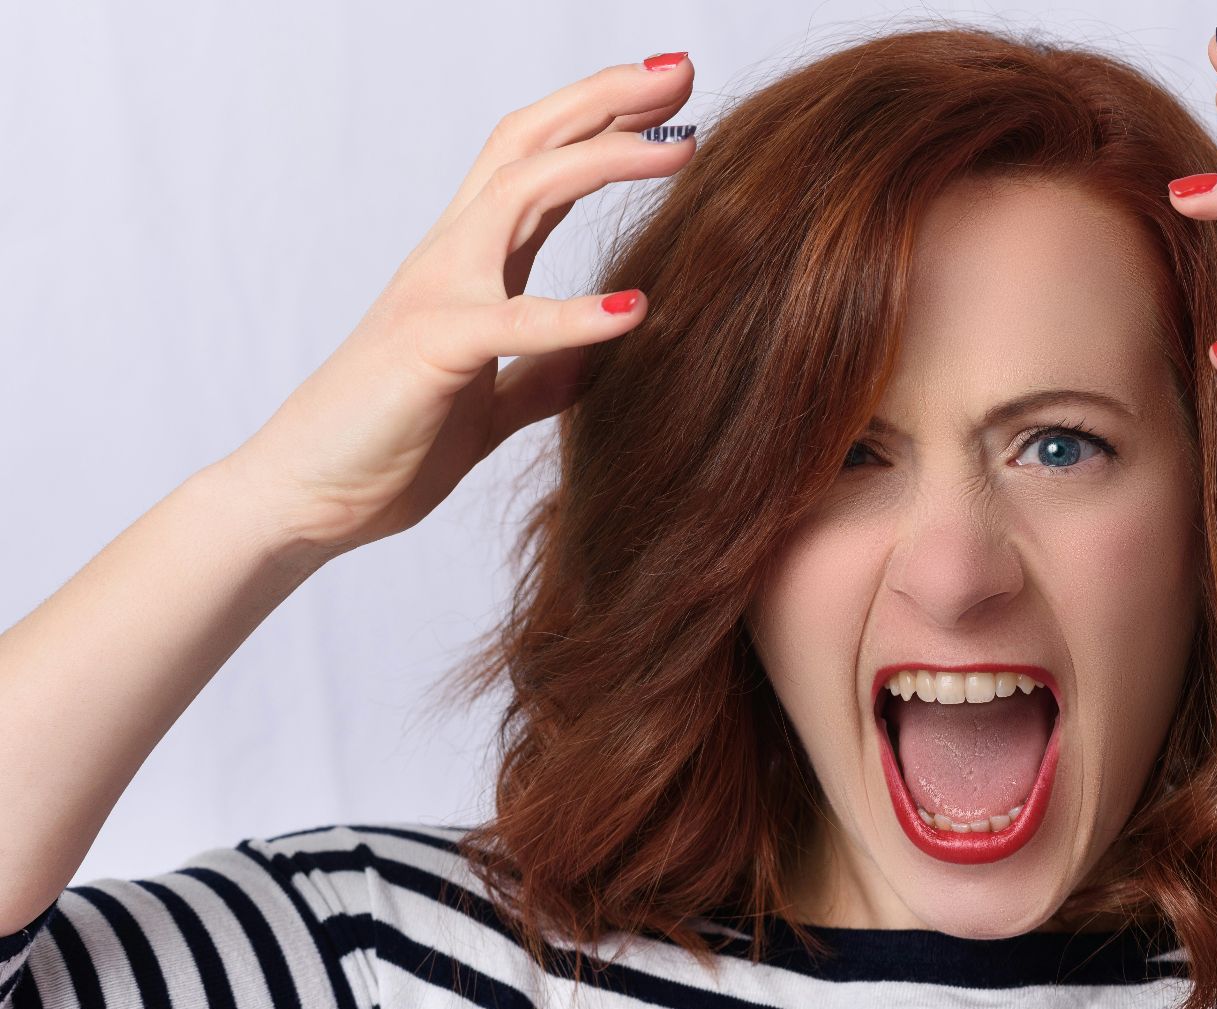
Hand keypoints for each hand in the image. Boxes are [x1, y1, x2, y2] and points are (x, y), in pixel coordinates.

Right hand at [213, 56, 696, 560]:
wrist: (303, 499)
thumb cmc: (384, 444)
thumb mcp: (486, 404)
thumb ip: (540, 375)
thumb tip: (598, 358)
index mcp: (469, 265)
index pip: (540, 164)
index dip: (602, 121)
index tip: (672, 99)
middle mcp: (451, 258)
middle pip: (530, 144)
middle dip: (606, 100)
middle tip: (684, 72)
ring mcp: (436, 294)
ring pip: (521, 192)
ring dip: (605, 162)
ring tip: (683, 154)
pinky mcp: (431, 351)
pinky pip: (510, 323)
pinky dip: (576, 315)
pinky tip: (635, 308)